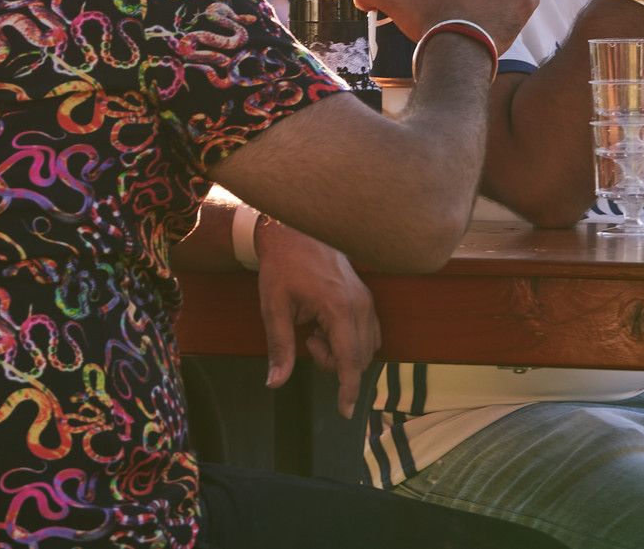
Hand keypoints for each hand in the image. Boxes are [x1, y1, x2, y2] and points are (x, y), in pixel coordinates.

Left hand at [254, 217, 380, 416]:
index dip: (349, 390)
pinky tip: (327, 326)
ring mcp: (367, 299)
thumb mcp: (274, 308)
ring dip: (342, 352)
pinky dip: (351, 341)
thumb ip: (279, 347)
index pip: (350, 360)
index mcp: (338, 309)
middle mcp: (360, 305)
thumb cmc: (282, 267)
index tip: (346, 412)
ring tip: (314, 332)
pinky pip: (369, 332)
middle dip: (334, 364)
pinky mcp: (366, 296)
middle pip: (359, 358)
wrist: (295, 231)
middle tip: (307, 342)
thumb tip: (275, 383)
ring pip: (366, 346)